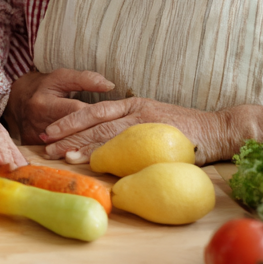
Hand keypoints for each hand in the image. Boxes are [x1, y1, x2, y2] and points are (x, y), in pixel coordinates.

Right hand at [6, 68, 115, 145]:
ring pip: (65, 148)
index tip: (118, 120)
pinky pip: (56, 154)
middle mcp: (38, 124)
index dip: (98, 118)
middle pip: (73, 135)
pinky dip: (74, 154)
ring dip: (87, 150)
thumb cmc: (44, 87)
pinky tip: (91, 159)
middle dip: (96, 138)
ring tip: (110, 154)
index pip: (76, 113)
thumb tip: (110, 85)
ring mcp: (34, 139)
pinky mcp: (33, 149)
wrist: (16, 99)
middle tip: (119, 144)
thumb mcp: (62, 77)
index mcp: (45, 104)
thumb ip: (85, 79)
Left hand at [40, 98, 262, 165]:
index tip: (50, 134)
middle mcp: (134, 109)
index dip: (70, 122)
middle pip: (92, 120)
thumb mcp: (155, 124)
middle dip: (66, 133)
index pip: (93, 112)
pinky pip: (124, 142)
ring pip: (103, 131)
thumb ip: (133, 131)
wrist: (218, 130)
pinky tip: (87, 159)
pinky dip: (104, 150)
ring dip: (79, 144)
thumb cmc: (188, 132)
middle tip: (44, 146)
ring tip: (58, 155)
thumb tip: (110, 148)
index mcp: (132, 105)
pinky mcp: (154, 132)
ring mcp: (143, 120)